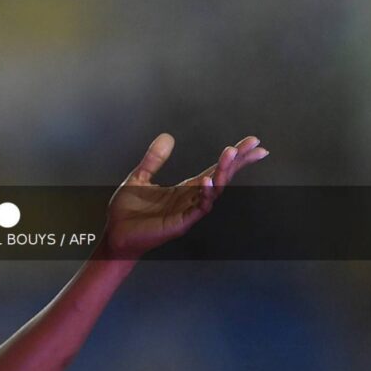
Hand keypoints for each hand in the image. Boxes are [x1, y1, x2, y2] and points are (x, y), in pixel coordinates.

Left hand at [99, 133, 268, 259]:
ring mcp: (188, 211)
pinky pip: (199, 208)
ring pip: (214, 190)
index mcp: (184, 189)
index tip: (251, 142)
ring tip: (231, 153)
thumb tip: (167, 137)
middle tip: (255, 145)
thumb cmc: (127, 211)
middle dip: (238, 162)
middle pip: (221, 177)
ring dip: (223, 172)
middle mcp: (190, 199)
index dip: (233, 157)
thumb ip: (154, 159)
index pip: (214, 170)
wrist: (115, 233)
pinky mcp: (181, 223)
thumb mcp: (139, 177)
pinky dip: (205, 195)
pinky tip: (208, 181)